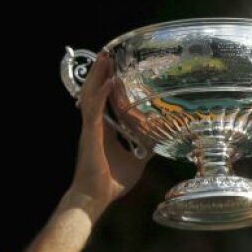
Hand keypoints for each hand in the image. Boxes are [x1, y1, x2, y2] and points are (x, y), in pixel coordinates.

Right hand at [68, 53, 151, 209]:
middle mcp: (95, 126)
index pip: (105, 101)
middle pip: (96, 92)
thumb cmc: (111, 182)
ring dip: (98, 76)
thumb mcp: (136, 162)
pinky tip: (106, 83)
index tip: (115, 68)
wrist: (96, 197)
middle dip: (102, 73)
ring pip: (92, 96)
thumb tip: (161, 143)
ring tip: (105, 58)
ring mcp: (91, 129)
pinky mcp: (90, 135)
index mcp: (104, 130)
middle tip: (109, 54)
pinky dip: (100, 96)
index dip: (108, 84)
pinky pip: (94, 111)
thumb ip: (145, 149)